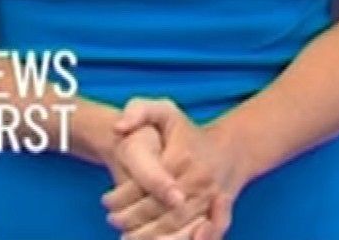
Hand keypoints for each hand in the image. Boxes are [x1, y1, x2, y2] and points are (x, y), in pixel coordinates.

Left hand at [104, 98, 244, 239]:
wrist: (232, 147)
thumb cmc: (187, 132)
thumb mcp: (164, 111)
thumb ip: (138, 110)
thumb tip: (119, 128)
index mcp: (183, 156)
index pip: (150, 182)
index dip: (124, 195)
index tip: (106, 200)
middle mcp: (199, 177)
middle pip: (161, 207)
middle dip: (132, 219)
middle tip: (112, 220)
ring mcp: (211, 196)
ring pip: (176, 223)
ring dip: (150, 236)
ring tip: (127, 237)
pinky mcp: (220, 210)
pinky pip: (202, 230)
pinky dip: (184, 239)